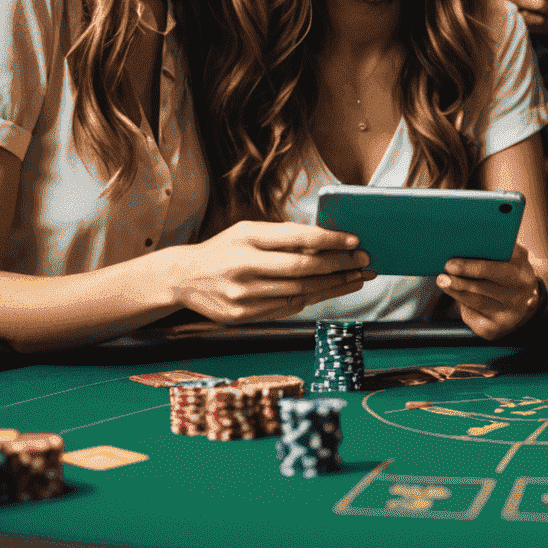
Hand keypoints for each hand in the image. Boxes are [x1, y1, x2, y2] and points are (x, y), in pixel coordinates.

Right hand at [171, 221, 370, 324]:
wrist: (183, 278)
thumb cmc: (223, 249)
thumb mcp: (247, 231)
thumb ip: (282, 235)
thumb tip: (325, 239)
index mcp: (247, 238)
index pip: (297, 239)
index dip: (330, 241)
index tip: (354, 241)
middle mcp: (245, 267)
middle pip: (303, 268)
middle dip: (339, 265)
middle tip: (364, 261)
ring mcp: (243, 295)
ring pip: (299, 291)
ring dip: (333, 285)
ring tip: (356, 278)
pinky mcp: (243, 316)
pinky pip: (286, 308)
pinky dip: (311, 298)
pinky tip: (330, 291)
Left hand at [439, 241, 543, 339]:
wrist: (526, 302)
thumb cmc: (513, 272)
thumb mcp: (514, 257)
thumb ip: (498, 248)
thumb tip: (468, 242)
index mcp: (523, 275)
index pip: (494, 270)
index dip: (471, 268)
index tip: (451, 264)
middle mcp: (518, 298)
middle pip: (482, 289)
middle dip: (459, 282)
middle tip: (442, 276)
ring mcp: (507, 317)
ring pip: (475, 302)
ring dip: (455, 292)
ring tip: (443, 282)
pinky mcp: (494, 331)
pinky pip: (472, 317)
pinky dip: (462, 305)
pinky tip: (457, 296)